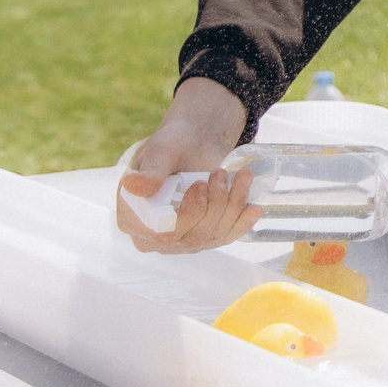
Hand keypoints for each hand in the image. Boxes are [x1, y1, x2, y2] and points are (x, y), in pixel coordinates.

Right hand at [117, 77, 262, 251]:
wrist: (192, 146)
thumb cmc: (171, 146)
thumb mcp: (160, 153)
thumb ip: (150, 172)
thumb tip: (133, 185)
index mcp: (132, 219)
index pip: (161, 233)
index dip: (186, 213)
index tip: (200, 184)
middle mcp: (155, 237)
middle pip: (192, 236)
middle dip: (214, 203)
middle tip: (220, 172)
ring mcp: (181, 240)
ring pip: (212, 235)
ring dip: (231, 204)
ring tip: (240, 175)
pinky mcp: (204, 237)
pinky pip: (225, 236)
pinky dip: (242, 222)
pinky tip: (255, 208)